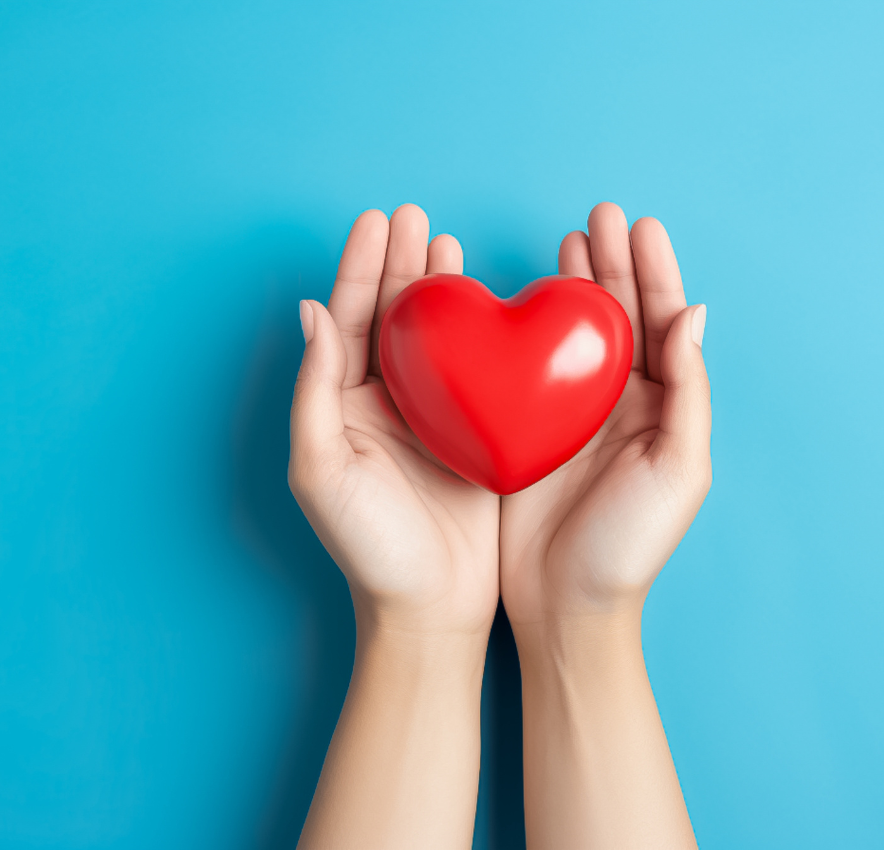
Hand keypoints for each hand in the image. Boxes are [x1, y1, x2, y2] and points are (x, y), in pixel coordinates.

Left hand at [289, 204, 499, 639]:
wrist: (431, 607)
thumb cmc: (370, 548)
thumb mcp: (323, 469)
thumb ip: (315, 391)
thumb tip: (310, 314)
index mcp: (343, 408)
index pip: (347, 321)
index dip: (359, 269)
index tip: (379, 220)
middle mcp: (384, 406)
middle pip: (389, 318)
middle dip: (398, 264)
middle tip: (415, 217)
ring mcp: (431, 417)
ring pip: (433, 338)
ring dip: (437, 288)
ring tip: (446, 242)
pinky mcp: (473, 434)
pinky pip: (475, 371)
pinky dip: (480, 333)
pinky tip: (490, 305)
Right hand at [500, 201, 710, 628]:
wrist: (565, 605)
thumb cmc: (628, 546)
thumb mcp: (678, 470)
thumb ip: (690, 392)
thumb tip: (696, 314)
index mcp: (659, 408)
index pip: (661, 324)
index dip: (653, 273)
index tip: (640, 225)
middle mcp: (618, 403)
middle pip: (618, 317)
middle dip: (612, 264)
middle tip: (598, 215)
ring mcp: (569, 414)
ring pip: (574, 334)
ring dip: (575, 285)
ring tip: (568, 239)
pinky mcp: (525, 429)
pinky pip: (526, 366)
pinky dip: (525, 328)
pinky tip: (516, 299)